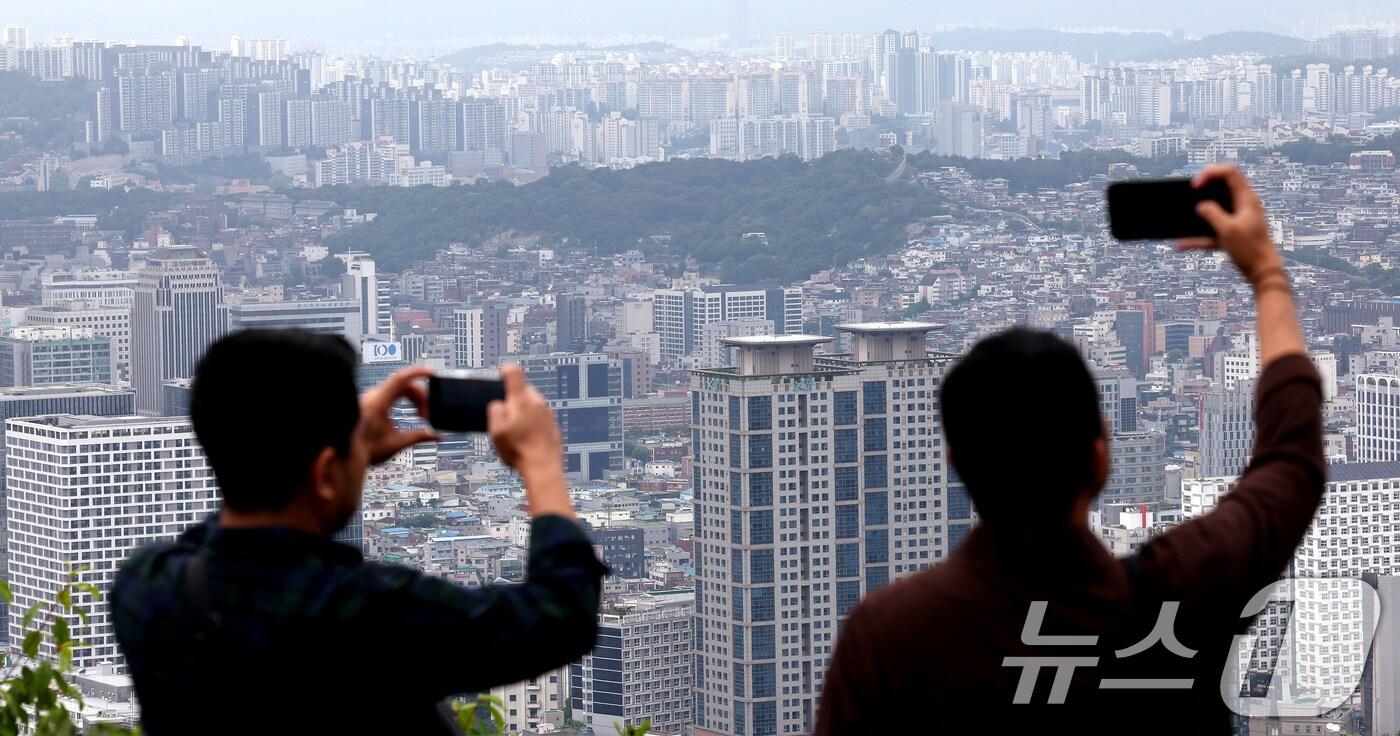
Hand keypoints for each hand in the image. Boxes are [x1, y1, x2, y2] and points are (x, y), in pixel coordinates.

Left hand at [360, 366, 438, 464]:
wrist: (345, 455)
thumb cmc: (365, 449)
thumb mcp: (396, 444)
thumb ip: (419, 437)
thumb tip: (436, 436)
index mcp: (378, 403)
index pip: (400, 379)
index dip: (417, 373)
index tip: (431, 373)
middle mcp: (373, 397)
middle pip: (404, 385)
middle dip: (420, 397)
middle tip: (426, 415)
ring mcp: (371, 398)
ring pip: (399, 389)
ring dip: (413, 399)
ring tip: (420, 416)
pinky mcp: (372, 402)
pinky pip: (393, 393)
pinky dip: (405, 399)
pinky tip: (409, 412)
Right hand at [488, 363, 562, 478]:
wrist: (543, 467)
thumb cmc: (520, 451)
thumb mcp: (496, 431)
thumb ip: (495, 410)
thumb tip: (498, 402)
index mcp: (521, 400)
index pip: (513, 372)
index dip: (504, 371)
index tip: (501, 374)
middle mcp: (537, 403)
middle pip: (523, 390)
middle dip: (513, 398)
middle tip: (505, 416)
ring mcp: (547, 413)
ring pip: (532, 404)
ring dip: (523, 412)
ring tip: (516, 432)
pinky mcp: (553, 424)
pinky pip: (539, 416)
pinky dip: (532, 422)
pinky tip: (526, 438)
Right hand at [1176, 164, 1282, 284]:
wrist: (1263, 272)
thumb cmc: (1250, 250)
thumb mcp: (1227, 230)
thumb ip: (1211, 213)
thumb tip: (1200, 206)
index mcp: (1246, 198)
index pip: (1229, 172)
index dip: (1209, 173)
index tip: (1195, 186)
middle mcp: (1243, 205)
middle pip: (1221, 187)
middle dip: (1203, 190)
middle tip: (1190, 195)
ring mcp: (1237, 219)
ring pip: (1215, 209)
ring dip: (1199, 213)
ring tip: (1184, 216)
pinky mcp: (1232, 233)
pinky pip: (1211, 230)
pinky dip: (1198, 236)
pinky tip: (1182, 244)